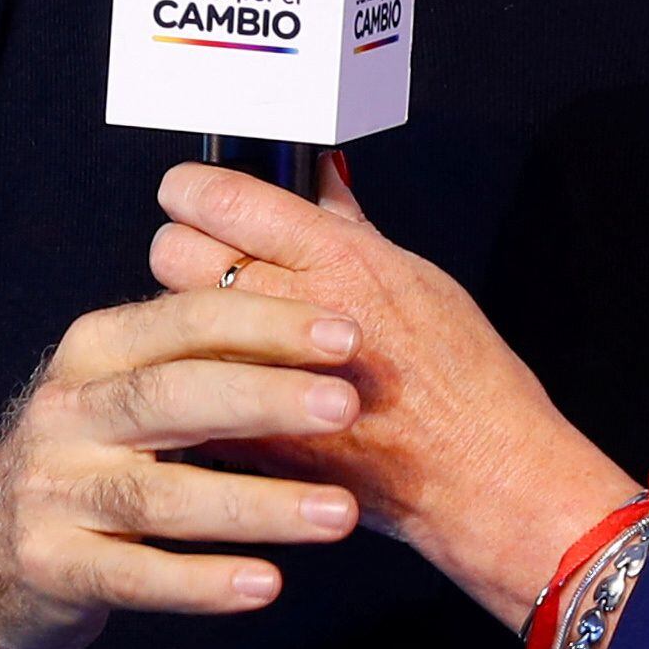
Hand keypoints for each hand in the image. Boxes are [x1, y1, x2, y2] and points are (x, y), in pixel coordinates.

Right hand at [0, 288, 369, 648]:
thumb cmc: (92, 454)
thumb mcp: (128, 384)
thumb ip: (208, 345)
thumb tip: (319, 275)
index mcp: (93, 352)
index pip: (182, 322)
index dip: (264, 324)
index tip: (347, 333)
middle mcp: (66, 413)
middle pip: (171, 397)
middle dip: (265, 397)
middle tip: (350, 404)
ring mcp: (51, 493)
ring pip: (162, 494)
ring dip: (257, 504)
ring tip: (341, 513)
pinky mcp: (52, 567)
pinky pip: (135, 577)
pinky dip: (202, 583)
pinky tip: (266, 585)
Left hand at [150, 158, 644, 629]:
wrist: (479, 473)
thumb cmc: (463, 377)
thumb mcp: (415, 275)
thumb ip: (348, 224)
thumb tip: (318, 176)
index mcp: (334, 257)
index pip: (220, 197)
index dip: (192, 189)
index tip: (190, 194)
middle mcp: (288, 305)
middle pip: (173, 251)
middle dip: (185, 251)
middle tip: (211, 264)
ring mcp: (259, 373)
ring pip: (169, 319)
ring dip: (185, 318)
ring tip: (225, 330)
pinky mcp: (245, 432)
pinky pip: (190, 386)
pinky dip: (200, 379)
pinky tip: (233, 383)